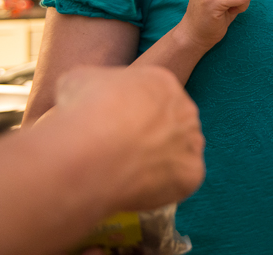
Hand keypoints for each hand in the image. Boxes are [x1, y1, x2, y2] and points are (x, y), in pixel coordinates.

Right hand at [55, 65, 205, 213]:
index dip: (130, 115)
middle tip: (122, 154)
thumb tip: (86, 96)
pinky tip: (136, 191)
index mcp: (162, 84)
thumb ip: (93, 86)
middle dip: (150, 138)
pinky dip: (160, 189)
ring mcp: (192, 142)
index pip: (152, 99)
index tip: (113, 128)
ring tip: (126, 175)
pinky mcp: (193, 173)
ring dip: (159, 163)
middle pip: (171, 125)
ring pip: (178, 154)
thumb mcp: (79, 81)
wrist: (95, 150)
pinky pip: (179, 182)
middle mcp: (186, 110)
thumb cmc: (85, 112)